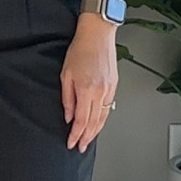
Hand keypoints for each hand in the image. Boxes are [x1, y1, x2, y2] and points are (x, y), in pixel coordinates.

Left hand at [60, 15, 117, 151]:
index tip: (71, 143)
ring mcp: (110, 89)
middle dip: (86, 137)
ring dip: (96, 131)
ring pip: (103, 117)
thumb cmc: (80, 49)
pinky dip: (102, 118)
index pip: (81, 121)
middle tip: (80, 147)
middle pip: (94, 123)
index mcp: (86, 90)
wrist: (98, 34)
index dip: (76, 135)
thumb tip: (69, 115)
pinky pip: (108, 108)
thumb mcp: (66, 74)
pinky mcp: (114, 85)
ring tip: (88, 139)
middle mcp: (100, 92)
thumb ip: (67, 98)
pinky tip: (98, 123)